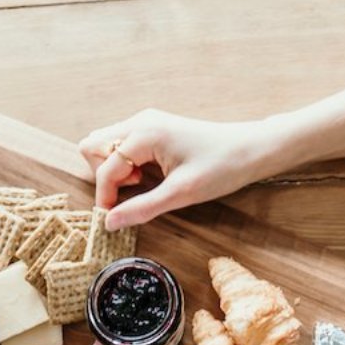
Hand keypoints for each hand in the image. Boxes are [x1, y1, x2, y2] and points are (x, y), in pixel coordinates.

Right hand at [80, 109, 281, 229]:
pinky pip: (122, 144)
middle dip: (105, 175)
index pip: (105, 167)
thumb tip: (109, 223)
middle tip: (135, 189)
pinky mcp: (152, 127)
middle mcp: (140, 121)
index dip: (105, 197)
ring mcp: (145, 121)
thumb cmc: (221, 167)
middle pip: (93, 147)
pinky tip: (150, 174)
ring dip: (114, 168)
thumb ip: (142, 208)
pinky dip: (126, 163)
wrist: (251, 148)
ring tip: (144, 182)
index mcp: (145, 133)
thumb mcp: (181, 194)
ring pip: (105, 144)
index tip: (113, 219)